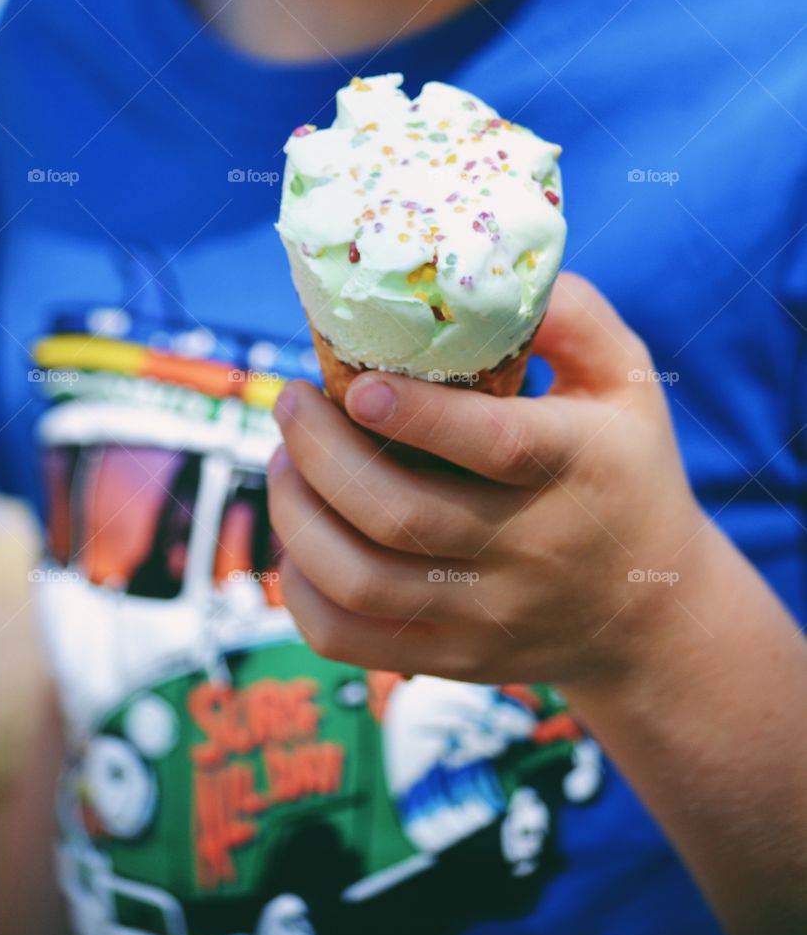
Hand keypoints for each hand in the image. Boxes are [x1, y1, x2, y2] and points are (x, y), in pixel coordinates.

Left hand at [268, 273, 709, 687]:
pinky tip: (299, 537)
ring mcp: (490, 615)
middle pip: (401, 517)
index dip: (419, 416)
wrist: (652, 612)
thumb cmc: (626, 469)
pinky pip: (348, 640)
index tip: (357, 385)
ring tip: (282, 462)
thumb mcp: (628, 381)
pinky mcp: (455, 658)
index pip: (495, 446)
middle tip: (291, 404)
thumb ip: (572, 316)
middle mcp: (532, 549)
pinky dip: (299, 590)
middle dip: (320, 455)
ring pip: (361, 582)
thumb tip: (483, 276)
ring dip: (297, 514)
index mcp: (579, 466)